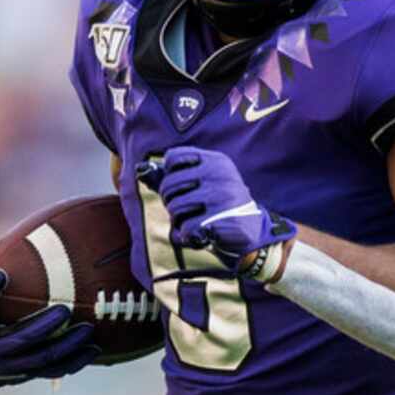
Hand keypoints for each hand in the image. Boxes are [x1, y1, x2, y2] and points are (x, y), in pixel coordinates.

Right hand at [0, 214, 96, 390]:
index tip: (2, 274)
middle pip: (15, 340)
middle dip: (41, 328)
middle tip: (64, 310)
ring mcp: (5, 369)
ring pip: (38, 360)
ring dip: (65, 346)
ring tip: (87, 330)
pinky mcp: (23, 377)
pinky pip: (51, 371)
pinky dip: (73, 361)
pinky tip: (93, 348)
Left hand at [147, 149, 292, 274]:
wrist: (253, 231)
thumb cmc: (221, 206)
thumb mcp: (204, 184)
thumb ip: (175, 177)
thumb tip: (141, 170)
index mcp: (215, 160)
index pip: (173, 158)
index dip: (168, 176)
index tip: (180, 188)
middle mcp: (218, 174)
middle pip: (169, 184)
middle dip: (169, 201)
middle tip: (181, 210)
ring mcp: (220, 196)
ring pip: (175, 207)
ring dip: (178, 220)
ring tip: (192, 222)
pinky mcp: (220, 219)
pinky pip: (185, 228)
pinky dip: (186, 236)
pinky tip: (198, 236)